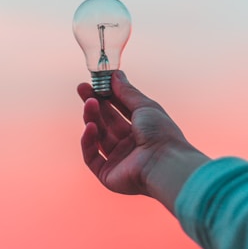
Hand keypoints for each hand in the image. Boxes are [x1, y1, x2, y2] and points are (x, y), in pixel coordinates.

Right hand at [77, 71, 208, 212]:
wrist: (165, 163)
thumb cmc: (161, 133)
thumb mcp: (144, 106)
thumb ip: (127, 92)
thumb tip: (115, 74)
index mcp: (141, 129)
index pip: (118, 109)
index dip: (106, 95)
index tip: (95, 82)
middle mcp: (129, 144)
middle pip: (106, 121)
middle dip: (94, 104)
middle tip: (82, 88)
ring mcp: (118, 159)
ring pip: (98, 136)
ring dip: (92, 118)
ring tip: (89, 103)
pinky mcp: (108, 174)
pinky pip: (92, 156)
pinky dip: (88, 141)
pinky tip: (90, 127)